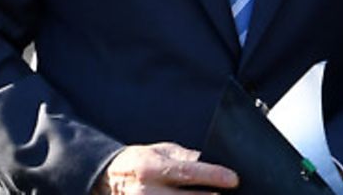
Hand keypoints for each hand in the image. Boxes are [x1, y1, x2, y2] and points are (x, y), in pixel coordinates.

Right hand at [95, 144, 236, 193]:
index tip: (233, 179)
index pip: (188, 172)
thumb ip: (186, 158)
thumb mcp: (162, 152)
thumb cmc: (141, 161)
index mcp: (152, 168)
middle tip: (230, 194)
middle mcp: (146, 191)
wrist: (108, 178)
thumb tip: (213, 162)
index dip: (214, 176)